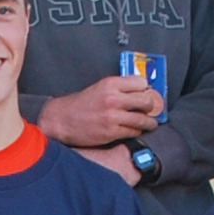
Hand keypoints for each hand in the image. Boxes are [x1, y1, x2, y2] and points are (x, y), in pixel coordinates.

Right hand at [39, 75, 164, 147]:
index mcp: (110, 84)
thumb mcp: (100, 88)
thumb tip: (141, 92)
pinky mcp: (111, 132)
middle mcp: (113, 98)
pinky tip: (135, 130)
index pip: (141, 83)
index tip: (147, 94)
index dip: (146, 89)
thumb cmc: (81, 104)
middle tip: (150, 110)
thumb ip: (119, 88)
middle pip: (146, 101)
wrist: (62, 119)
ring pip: (143, 119)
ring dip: (149, 123)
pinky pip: (133, 132)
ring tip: (150, 123)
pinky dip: (136, 131)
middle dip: (151, 106)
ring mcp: (113, 116)